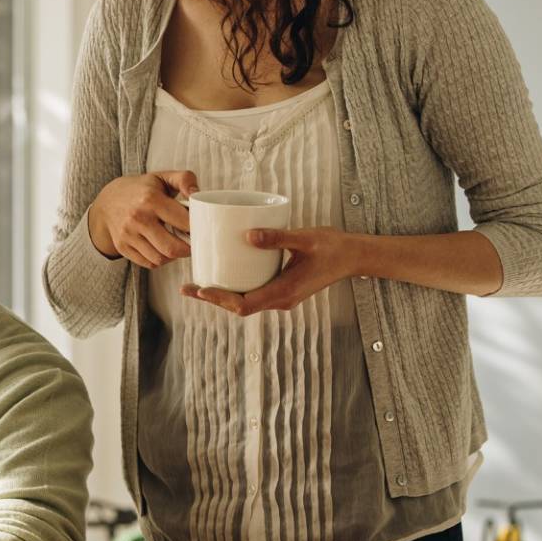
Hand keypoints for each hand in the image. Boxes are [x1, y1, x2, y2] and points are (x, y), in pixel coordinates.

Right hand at [87, 170, 198, 268]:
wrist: (108, 201)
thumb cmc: (141, 189)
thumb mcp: (162, 177)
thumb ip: (184, 179)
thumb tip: (197, 193)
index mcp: (151, 199)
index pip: (183, 222)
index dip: (197, 228)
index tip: (200, 228)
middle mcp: (138, 218)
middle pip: (172, 248)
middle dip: (188, 249)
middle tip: (192, 242)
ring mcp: (128, 235)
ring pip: (160, 259)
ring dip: (173, 256)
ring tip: (177, 244)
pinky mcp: (123, 247)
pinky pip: (149, 263)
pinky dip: (160, 260)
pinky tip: (162, 248)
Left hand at [181, 227, 358, 315]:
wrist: (354, 257)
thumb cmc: (333, 247)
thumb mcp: (304, 238)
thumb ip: (277, 237)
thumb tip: (246, 234)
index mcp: (284, 293)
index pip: (243, 304)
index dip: (218, 299)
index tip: (198, 289)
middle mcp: (281, 300)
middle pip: (239, 307)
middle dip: (213, 298)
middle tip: (187, 287)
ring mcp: (282, 297)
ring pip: (246, 302)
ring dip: (223, 295)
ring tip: (199, 282)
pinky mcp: (284, 289)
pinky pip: (255, 293)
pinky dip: (237, 287)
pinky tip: (226, 274)